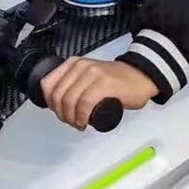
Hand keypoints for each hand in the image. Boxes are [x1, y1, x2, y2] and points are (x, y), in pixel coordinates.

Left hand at [41, 57, 157, 130]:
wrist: (141, 77)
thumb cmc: (116, 82)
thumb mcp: (88, 78)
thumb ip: (74, 84)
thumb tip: (58, 104)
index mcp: (73, 64)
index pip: (47, 84)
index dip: (50, 103)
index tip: (60, 113)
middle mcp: (80, 66)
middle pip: (57, 95)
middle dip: (61, 114)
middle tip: (71, 122)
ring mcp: (92, 73)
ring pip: (69, 100)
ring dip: (71, 118)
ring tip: (79, 124)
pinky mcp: (104, 83)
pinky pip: (84, 103)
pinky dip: (81, 117)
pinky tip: (84, 122)